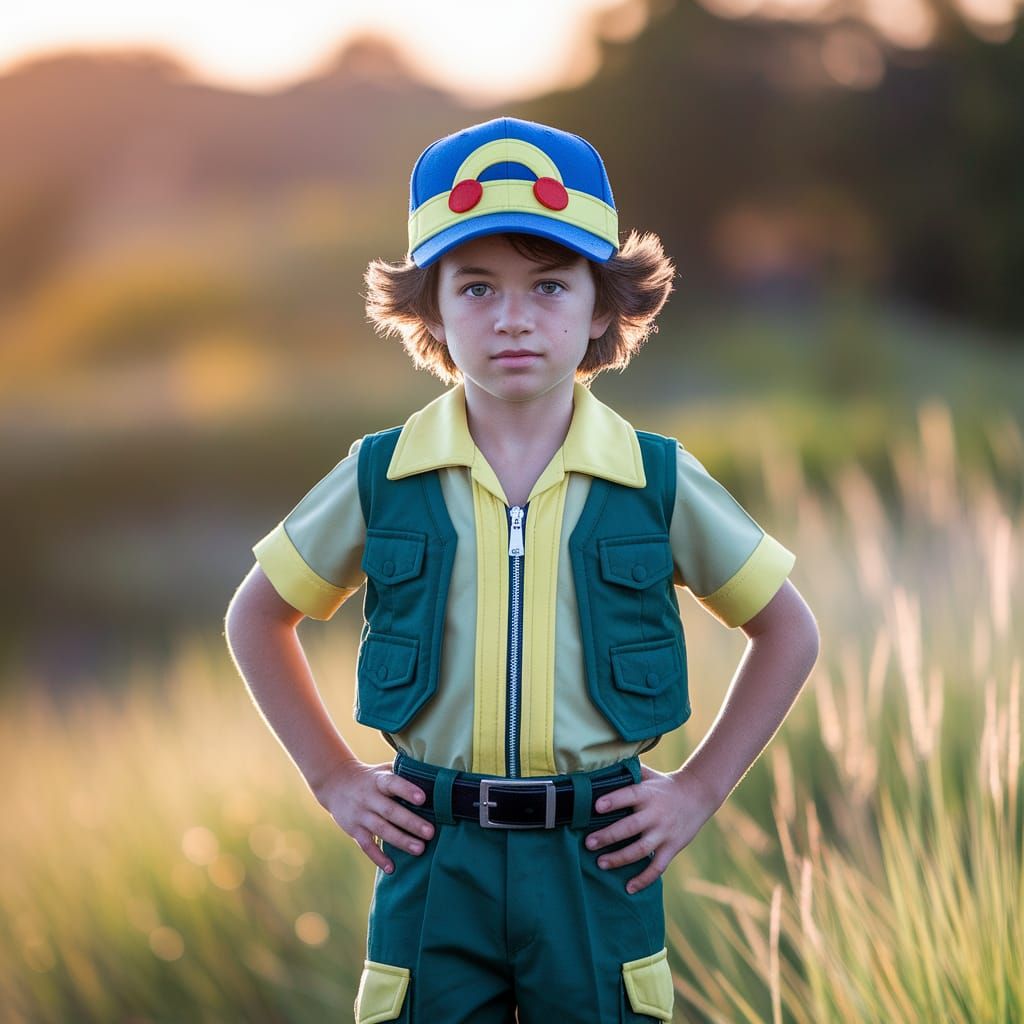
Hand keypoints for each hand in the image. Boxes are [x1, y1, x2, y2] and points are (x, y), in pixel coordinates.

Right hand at [313, 759, 434, 873]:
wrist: (335, 783)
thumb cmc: (370, 777)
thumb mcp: (383, 769)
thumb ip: (404, 772)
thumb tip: (433, 776)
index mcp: (378, 780)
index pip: (393, 783)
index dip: (407, 790)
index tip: (423, 798)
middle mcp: (368, 798)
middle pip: (390, 811)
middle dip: (411, 822)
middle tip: (430, 832)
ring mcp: (360, 815)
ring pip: (381, 830)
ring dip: (401, 841)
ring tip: (419, 849)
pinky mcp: (354, 830)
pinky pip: (366, 845)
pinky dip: (378, 857)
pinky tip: (391, 868)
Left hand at [584, 763, 717, 893]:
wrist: (698, 795)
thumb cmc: (665, 785)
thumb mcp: (649, 775)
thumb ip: (628, 771)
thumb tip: (601, 765)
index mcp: (647, 793)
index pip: (629, 795)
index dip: (613, 800)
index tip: (595, 806)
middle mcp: (655, 814)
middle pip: (630, 826)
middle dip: (608, 836)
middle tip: (589, 843)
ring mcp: (664, 833)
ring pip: (641, 849)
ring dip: (620, 858)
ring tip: (601, 863)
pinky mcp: (672, 848)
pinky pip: (657, 867)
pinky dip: (644, 879)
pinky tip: (629, 888)